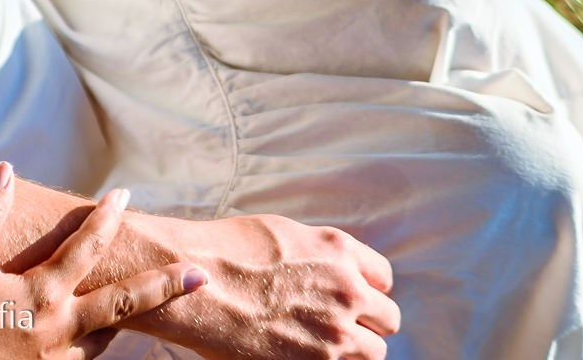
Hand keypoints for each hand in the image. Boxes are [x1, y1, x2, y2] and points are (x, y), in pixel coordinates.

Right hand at [0, 164, 203, 359]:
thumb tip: (7, 169)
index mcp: (43, 293)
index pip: (87, 246)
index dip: (106, 217)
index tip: (124, 195)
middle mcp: (60, 329)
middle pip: (125, 303)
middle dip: (165, 286)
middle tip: (200, 274)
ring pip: (106, 340)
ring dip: (126, 320)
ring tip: (140, 306)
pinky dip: (96, 350)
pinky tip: (94, 344)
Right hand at [130, 213, 398, 359]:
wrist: (195, 284)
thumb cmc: (224, 252)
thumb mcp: (282, 234)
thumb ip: (319, 254)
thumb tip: (329, 268)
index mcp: (339, 252)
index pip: (382, 279)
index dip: (366, 290)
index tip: (351, 298)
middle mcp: (346, 291)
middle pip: (387, 319)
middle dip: (366, 323)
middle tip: (337, 325)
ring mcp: (334, 333)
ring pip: (373, 353)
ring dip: (353, 350)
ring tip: (320, 345)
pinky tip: (303, 355)